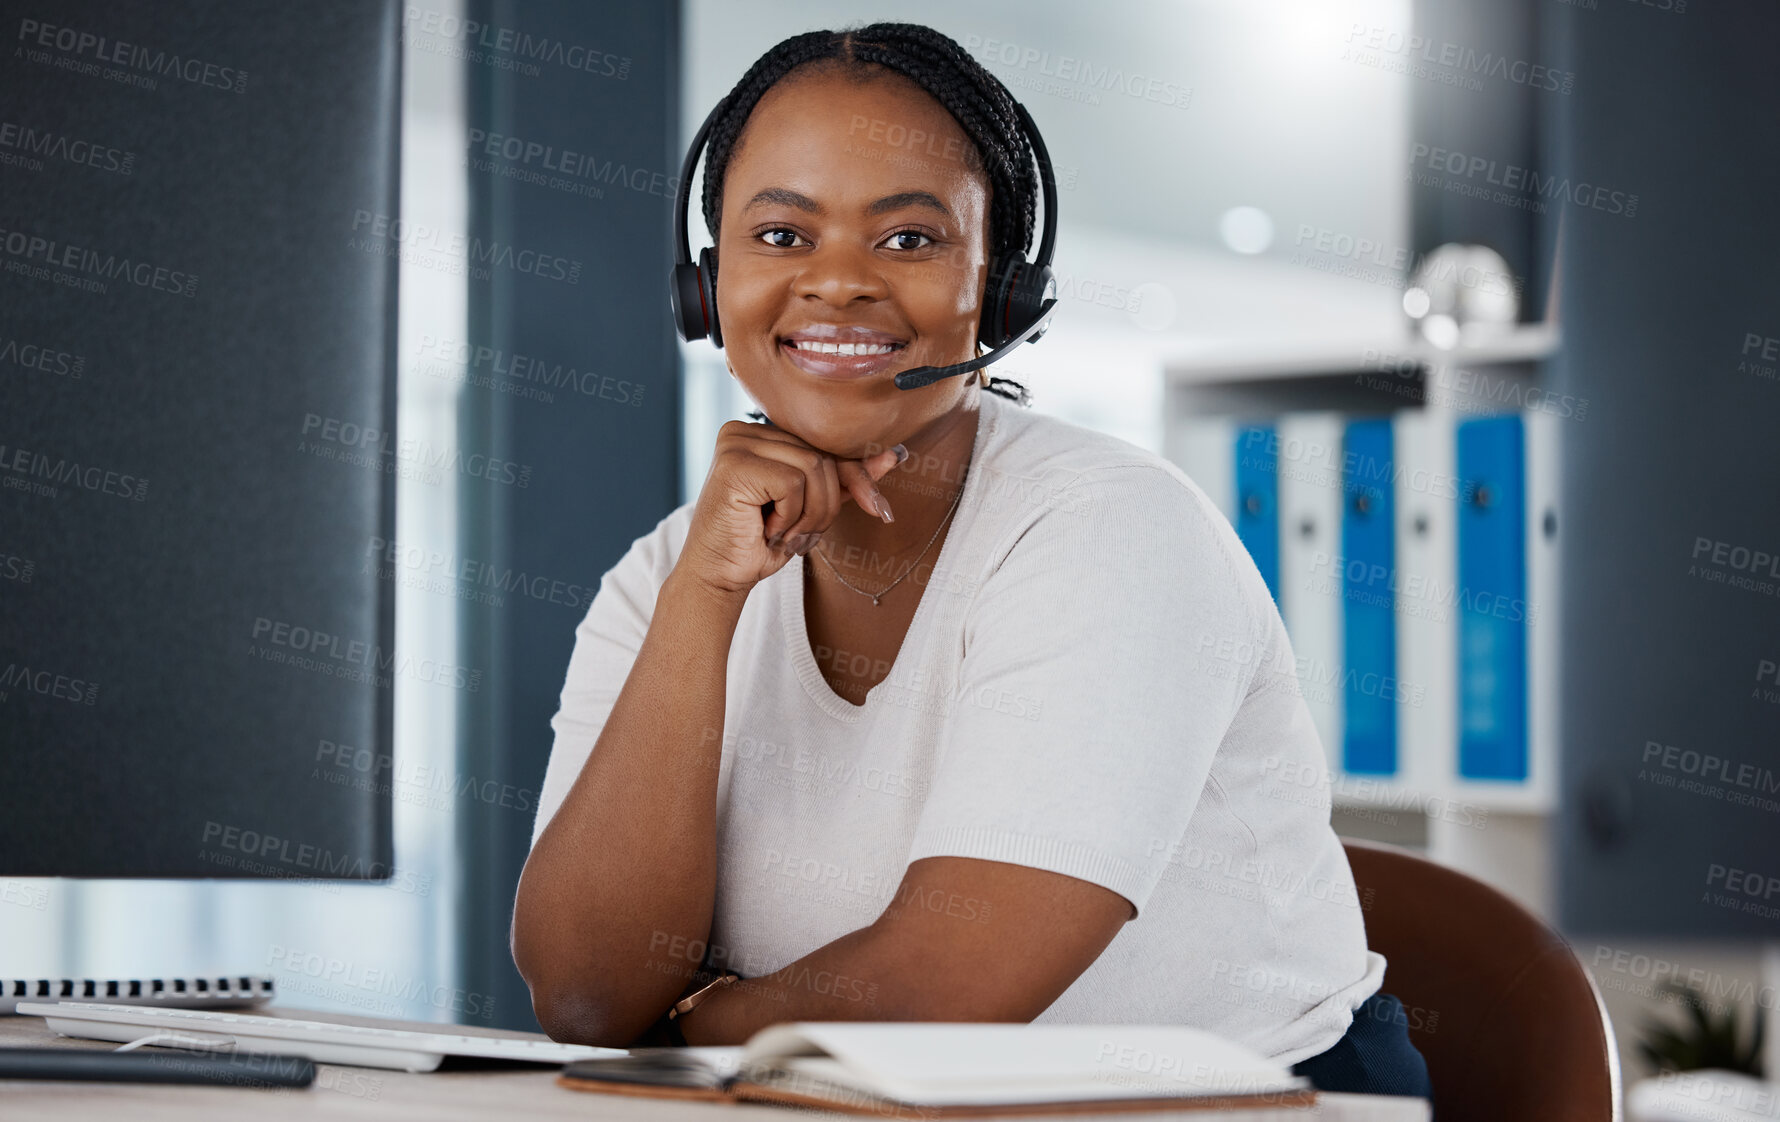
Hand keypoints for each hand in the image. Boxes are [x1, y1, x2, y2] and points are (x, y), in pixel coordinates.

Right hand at [675, 418, 906, 596]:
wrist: (719, 577)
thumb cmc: (758, 543)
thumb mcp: (811, 507)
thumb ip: (843, 480)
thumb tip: (893, 455)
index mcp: (761, 434)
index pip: (823, 447)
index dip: (856, 476)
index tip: (882, 506)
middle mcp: (745, 429)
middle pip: (822, 457)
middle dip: (826, 505)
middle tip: (798, 535)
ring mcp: (736, 443)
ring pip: (812, 468)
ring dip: (809, 514)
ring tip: (782, 533)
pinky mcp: (734, 463)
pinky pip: (793, 483)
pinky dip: (789, 516)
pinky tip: (765, 529)